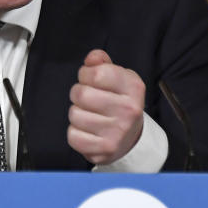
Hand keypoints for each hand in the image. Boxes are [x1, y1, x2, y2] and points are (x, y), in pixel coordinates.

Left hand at [67, 49, 144, 164]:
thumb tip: (92, 58)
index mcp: (133, 88)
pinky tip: (88, 130)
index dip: (86, 73)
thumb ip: (103, 63)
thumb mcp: (119, 78)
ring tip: (89, 114)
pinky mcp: (104, 149)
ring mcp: (117, 132)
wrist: (131, 139)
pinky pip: (73, 136)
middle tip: (86, 97)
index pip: (98, 73)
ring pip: (75, 115)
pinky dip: (75, 132)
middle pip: (82, 94)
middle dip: (78, 93)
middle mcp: (128, 110)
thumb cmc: (120, 103)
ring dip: (76, 113)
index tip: (89, 78)